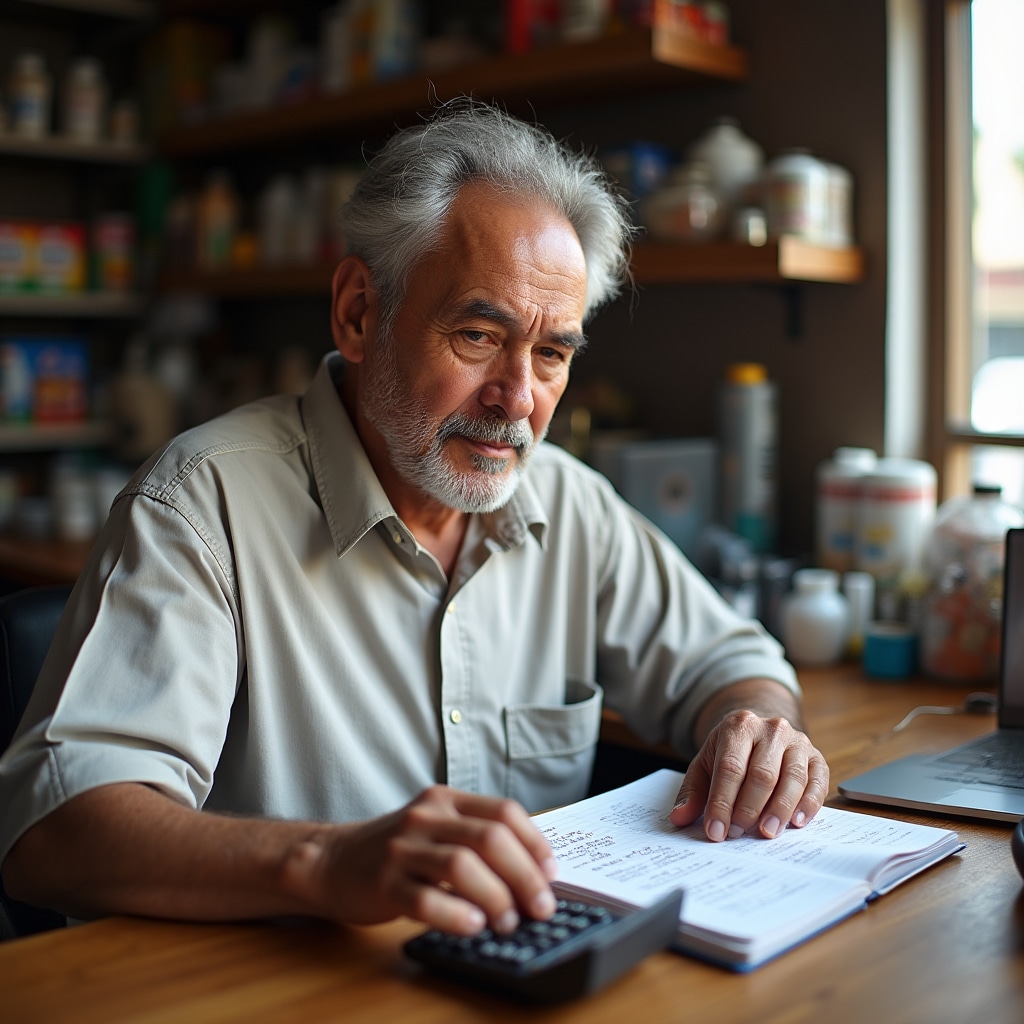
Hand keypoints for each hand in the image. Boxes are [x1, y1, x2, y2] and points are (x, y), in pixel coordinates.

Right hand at [292, 785, 558, 935]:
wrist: (332, 861)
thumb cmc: (397, 850)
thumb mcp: (436, 828)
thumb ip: (476, 839)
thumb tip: (534, 873)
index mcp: (446, 799)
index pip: (504, 811)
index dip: (534, 843)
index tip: (552, 874)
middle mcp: (426, 816)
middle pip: (490, 838)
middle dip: (524, 875)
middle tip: (541, 907)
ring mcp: (402, 848)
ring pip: (461, 865)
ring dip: (495, 897)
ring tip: (508, 921)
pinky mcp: (383, 882)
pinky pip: (425, 898)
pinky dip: (455, 914)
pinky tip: (473, 926)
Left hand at [667, 708, 828, 841]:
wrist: (759, 731)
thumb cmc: (730, 753)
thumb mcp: (705, 765)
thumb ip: (692, 792)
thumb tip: (679, 818)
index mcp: (738, 726)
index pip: (730, 768)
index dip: (722, 802)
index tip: (716, 831)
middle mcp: (771, 729)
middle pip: (762, 773)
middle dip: (749, 808)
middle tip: (738, 833)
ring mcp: (797, 741)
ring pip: (792, 777)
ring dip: (780, 809)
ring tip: (767, 833)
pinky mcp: (816, 757)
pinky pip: (817, 781)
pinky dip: (809, 803)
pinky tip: (797, 822)